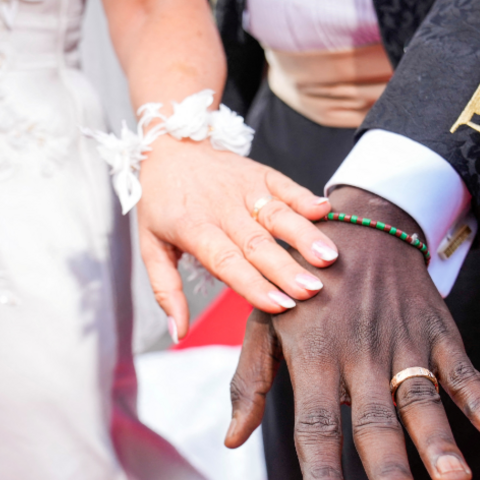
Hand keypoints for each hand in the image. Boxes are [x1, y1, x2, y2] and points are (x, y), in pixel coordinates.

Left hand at [137, 134, 338, 338]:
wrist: (167, 146)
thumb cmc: (161, 204)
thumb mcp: (151, 246)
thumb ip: (166, 291)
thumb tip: (179, 334)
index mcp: (193, 228)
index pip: (226, 261)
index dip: (253, 284)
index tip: (279, 306)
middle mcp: (222, 208)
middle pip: (257, 242)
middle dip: (286, 268)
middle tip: (312, 290)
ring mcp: (243, 188)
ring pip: (276, 214)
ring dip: (305, 235)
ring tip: (329, 257)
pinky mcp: (260, 173)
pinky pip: (285, 185)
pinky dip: (305, 196)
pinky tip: (325, 210)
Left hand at [225, 187, 479, 479]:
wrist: (357, 223)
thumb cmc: (301, 286)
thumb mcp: (264, 323)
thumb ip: (251, 381)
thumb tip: (233, 439)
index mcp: (313, 359)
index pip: (316, 426)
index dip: (324, 472)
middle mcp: (357, 354)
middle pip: (373, 420)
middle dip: (389, 468)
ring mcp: (401, 342)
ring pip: (420, 397)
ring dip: (438, 440)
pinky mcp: (436, 330)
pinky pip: (462, 368)